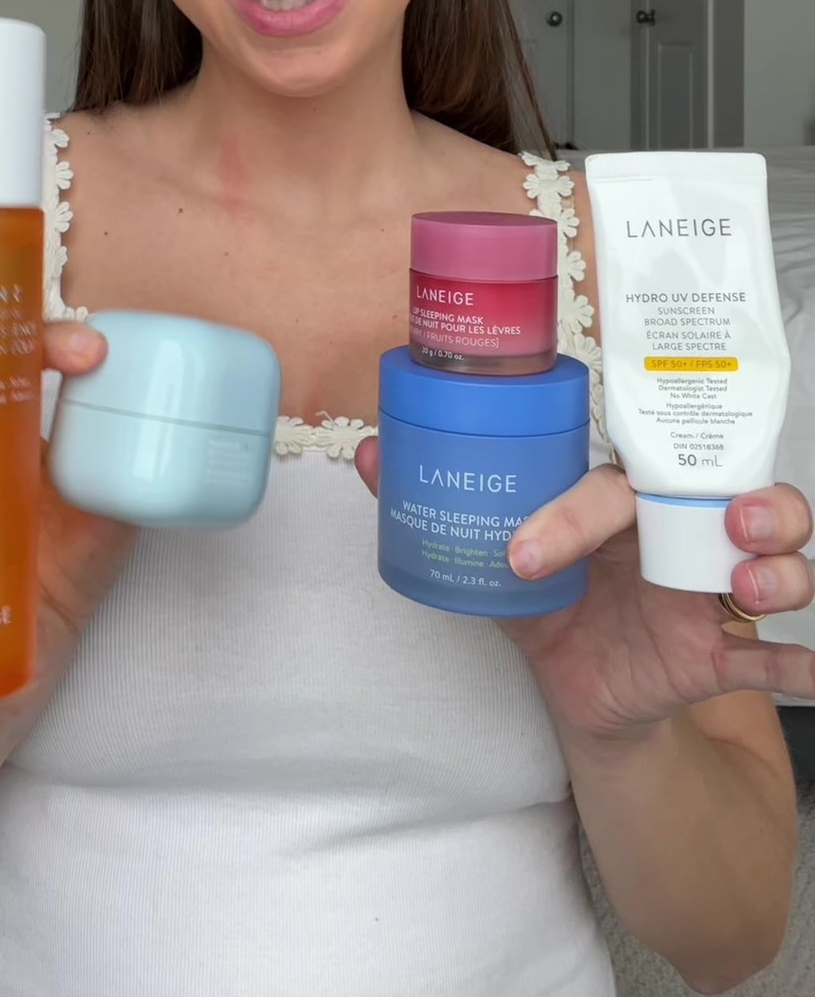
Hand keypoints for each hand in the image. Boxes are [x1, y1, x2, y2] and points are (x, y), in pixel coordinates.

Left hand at [355, 441, 814, 737]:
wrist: (579, 687)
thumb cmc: (553, 598)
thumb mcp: (497, 559)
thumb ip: (442, 508)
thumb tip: (369, 453)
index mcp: (621, 497)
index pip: (611, 484)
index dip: (573, 515)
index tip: (523, 559)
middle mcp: (675, 527)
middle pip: (735, 491)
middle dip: (753, 497)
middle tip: (734, 517)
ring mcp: (709, 585)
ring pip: (776, 558)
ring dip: (780, 565)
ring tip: (751, 581)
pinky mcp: (721, 648)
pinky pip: (772, 656)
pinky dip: (799, 662)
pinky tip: (812, 674)